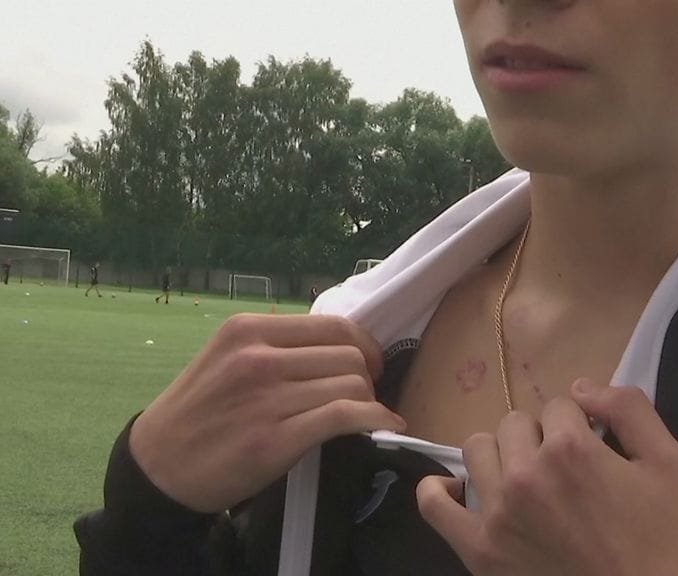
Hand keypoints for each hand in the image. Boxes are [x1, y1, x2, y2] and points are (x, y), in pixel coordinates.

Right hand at [130, 313, 405, 512]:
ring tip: (363, 415)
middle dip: (368, 376)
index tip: (368, 363)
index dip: (364, 345)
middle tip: (364, 395)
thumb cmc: (197, 413)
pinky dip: (376, 420)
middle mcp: (257, 357)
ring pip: (352, 384)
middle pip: (350, 355)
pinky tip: (386, 426)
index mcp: (247, 330)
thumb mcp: (225, 359)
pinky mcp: (275, 439)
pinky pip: (346, 417)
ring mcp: (266, 398)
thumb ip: (275, 346)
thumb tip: (340, 346)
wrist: (157, 467)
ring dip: (369, 401)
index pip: (333, 325)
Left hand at [417, 380, 677, 575]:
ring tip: (526, 480)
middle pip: (516, 422)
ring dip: (502, 455)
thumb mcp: (669, 462)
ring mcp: (496, 512)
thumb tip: (581, 386)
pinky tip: (459, 490)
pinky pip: (433, 505)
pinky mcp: (478, 548)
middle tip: (564, 470)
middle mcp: (526, 473)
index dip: (578, 423)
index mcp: (571, 448)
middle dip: (541, 436)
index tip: (592, 449)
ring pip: (478, 449)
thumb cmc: (661, 537)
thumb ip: (629, 408)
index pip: (560, 405)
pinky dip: (438, 491)